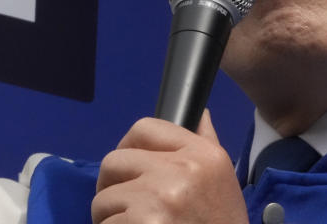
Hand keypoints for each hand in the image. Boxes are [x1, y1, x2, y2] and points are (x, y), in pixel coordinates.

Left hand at [92, 110, 247, 223]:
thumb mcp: (223, 183)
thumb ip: (206, 144)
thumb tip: (200, 113)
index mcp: (203, 155)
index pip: (145, 128)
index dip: (128, 146)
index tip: (129, 169)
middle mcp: (181, 170)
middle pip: (114, 161)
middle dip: (112, 188)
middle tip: (128, 210)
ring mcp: (159, 197)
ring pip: (103, 199)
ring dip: (110, 220)